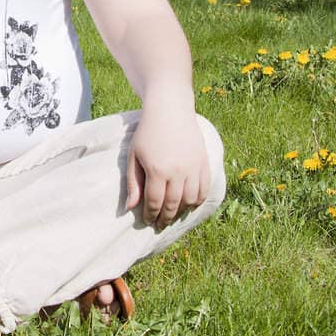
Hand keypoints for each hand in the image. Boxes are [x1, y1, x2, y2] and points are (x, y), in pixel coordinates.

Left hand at [125, 104, 210, 229]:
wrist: (170, 109)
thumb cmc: (147, 132)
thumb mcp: (134, 156)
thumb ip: (133, 183)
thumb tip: (130, 208)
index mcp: (157, 171)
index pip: (154, 202)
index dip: (151, 215)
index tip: (148, 221)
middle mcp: (178, 172)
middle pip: (173, 205)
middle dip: (165, 218)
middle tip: (160, 225)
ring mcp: (193, 168)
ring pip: (190, 200)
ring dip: (182, 212)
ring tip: (174, 216)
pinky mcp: (204, 162)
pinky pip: (204, 189)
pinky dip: (198, 201)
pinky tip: (189, 204)